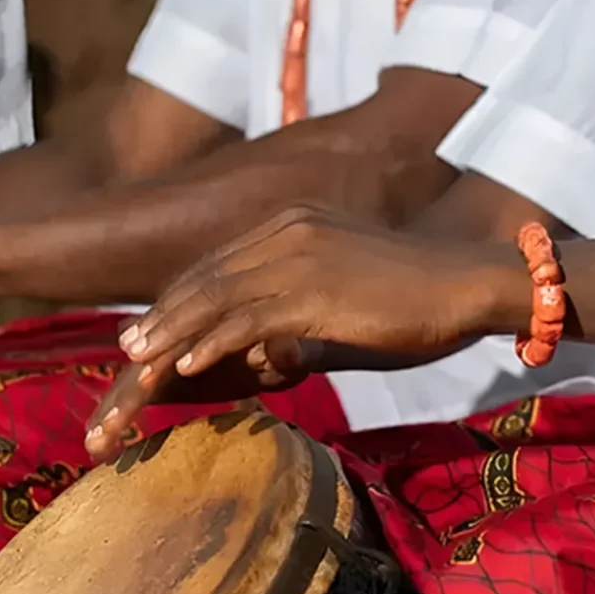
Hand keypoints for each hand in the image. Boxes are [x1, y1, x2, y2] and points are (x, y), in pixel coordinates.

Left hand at [84, 208, 522, 454]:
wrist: (469, 283)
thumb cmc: (413, 299)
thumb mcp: (341, 297)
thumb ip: (297, 317)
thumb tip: (267, 354)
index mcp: (290, 227)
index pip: (216, 267)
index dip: (176, 303)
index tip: (148, 334)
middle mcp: (287, 233)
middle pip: (205, 279)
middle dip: (162, 320)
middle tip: (125, 353)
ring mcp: (300, 257)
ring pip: (217, 297)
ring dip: (172, 333)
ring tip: (138, 363)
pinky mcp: (317, 289)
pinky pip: (251, 318)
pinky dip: (214, 342)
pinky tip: (188, 365)